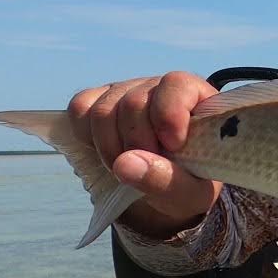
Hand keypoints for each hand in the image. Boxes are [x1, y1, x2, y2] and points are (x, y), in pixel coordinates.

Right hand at [67, 72, 221, 237]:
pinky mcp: (99, 99)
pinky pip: (80, 107)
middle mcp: (160, 88)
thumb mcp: (189, 193)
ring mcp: (128, 90)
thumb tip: (125, 163)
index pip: (176, 84)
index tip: (172, 147)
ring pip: (103, 109)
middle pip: (133, 102)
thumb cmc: (188, 183)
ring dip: (109, 147)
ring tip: (127, 166)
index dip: (168, 115)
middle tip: (146, 169)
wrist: (166, 186)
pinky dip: (86, 135)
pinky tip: (107, 151)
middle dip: (135, 145)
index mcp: (197, 100)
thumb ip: (166, 180)